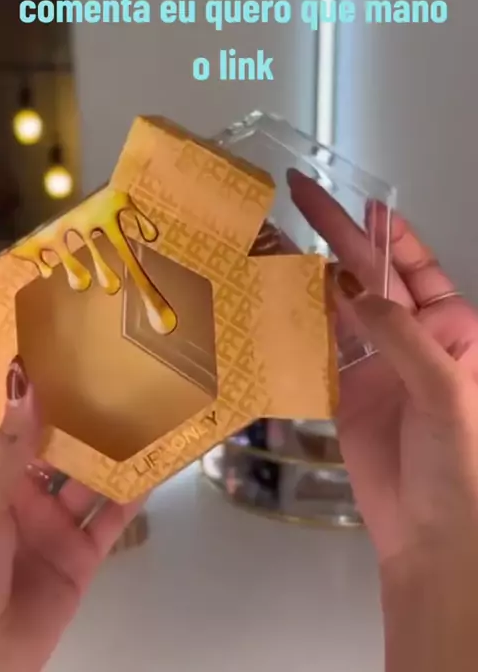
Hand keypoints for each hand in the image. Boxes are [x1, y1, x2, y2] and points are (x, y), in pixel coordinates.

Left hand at [0, 358, 143, 671]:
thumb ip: (11, 446)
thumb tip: (27, 379)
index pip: (21, 427)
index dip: (43, 394)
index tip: (73, 353)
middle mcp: (21, 498)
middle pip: (60, 450)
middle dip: (87, 419)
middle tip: (123, 374)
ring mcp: (51, 528)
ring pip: (90, 481)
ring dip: (117, 452)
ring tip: (150, 410)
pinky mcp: (79, 559)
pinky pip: (111, 520)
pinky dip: (136, 494)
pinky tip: (160, 463)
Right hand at [289, 170, 477, 669]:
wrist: (432, 536)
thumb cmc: (459, 462)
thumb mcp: (446, 391)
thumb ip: (401, 336)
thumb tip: (353, 288)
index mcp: (450, 328)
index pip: (415, 265)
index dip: (387, 231)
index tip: (356, 200)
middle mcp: (412, 337)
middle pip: (370, 275)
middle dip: (337, 235)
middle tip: (298, 195)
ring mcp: (375, 362)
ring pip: (339, 306)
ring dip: (309, 275)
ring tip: (272, 241)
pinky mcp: (345, 390)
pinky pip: (318, 347)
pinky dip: (297, 322)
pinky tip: (273, 297)